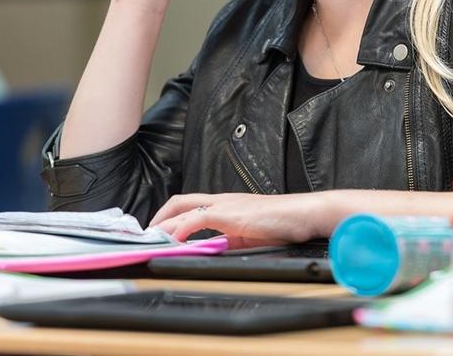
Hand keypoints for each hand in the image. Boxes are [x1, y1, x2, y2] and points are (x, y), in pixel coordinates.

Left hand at [149, 192, 328, 248]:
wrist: (304, 214)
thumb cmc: (284, 224)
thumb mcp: (251, 236)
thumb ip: (230, 241)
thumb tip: (212, 251)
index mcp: (226, 204)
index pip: (190, 204)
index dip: (170, 217)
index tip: (158, 233)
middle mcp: (222, 200)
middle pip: (179, 201)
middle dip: (159, 218)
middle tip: (147, 236)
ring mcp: (225, 204)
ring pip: (182, 208)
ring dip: (163, 225)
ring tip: (152, 240)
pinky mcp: (229, 213)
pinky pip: (196, 218)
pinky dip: (180, 229)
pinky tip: (173, 241)